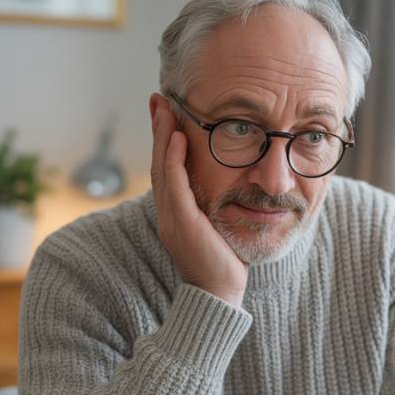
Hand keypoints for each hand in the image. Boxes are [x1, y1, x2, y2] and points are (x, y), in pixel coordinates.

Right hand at [149, 93, 247, 307]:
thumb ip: (220, 204)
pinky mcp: (181, 224)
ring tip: (165, 109)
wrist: (220, 295)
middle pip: (159, 163)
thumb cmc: (227, 263)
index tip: (166, 113)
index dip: (164, 141)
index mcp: (177, 212)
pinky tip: (175, 138)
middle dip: (158, 130)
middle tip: (159, 99)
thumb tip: (236, 182)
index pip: (167, 169)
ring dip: (162, 137)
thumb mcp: (222, 226)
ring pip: (162, 169)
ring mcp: (171, 218)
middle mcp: (169, 213)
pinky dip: (173, 160)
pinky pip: (173, 185)